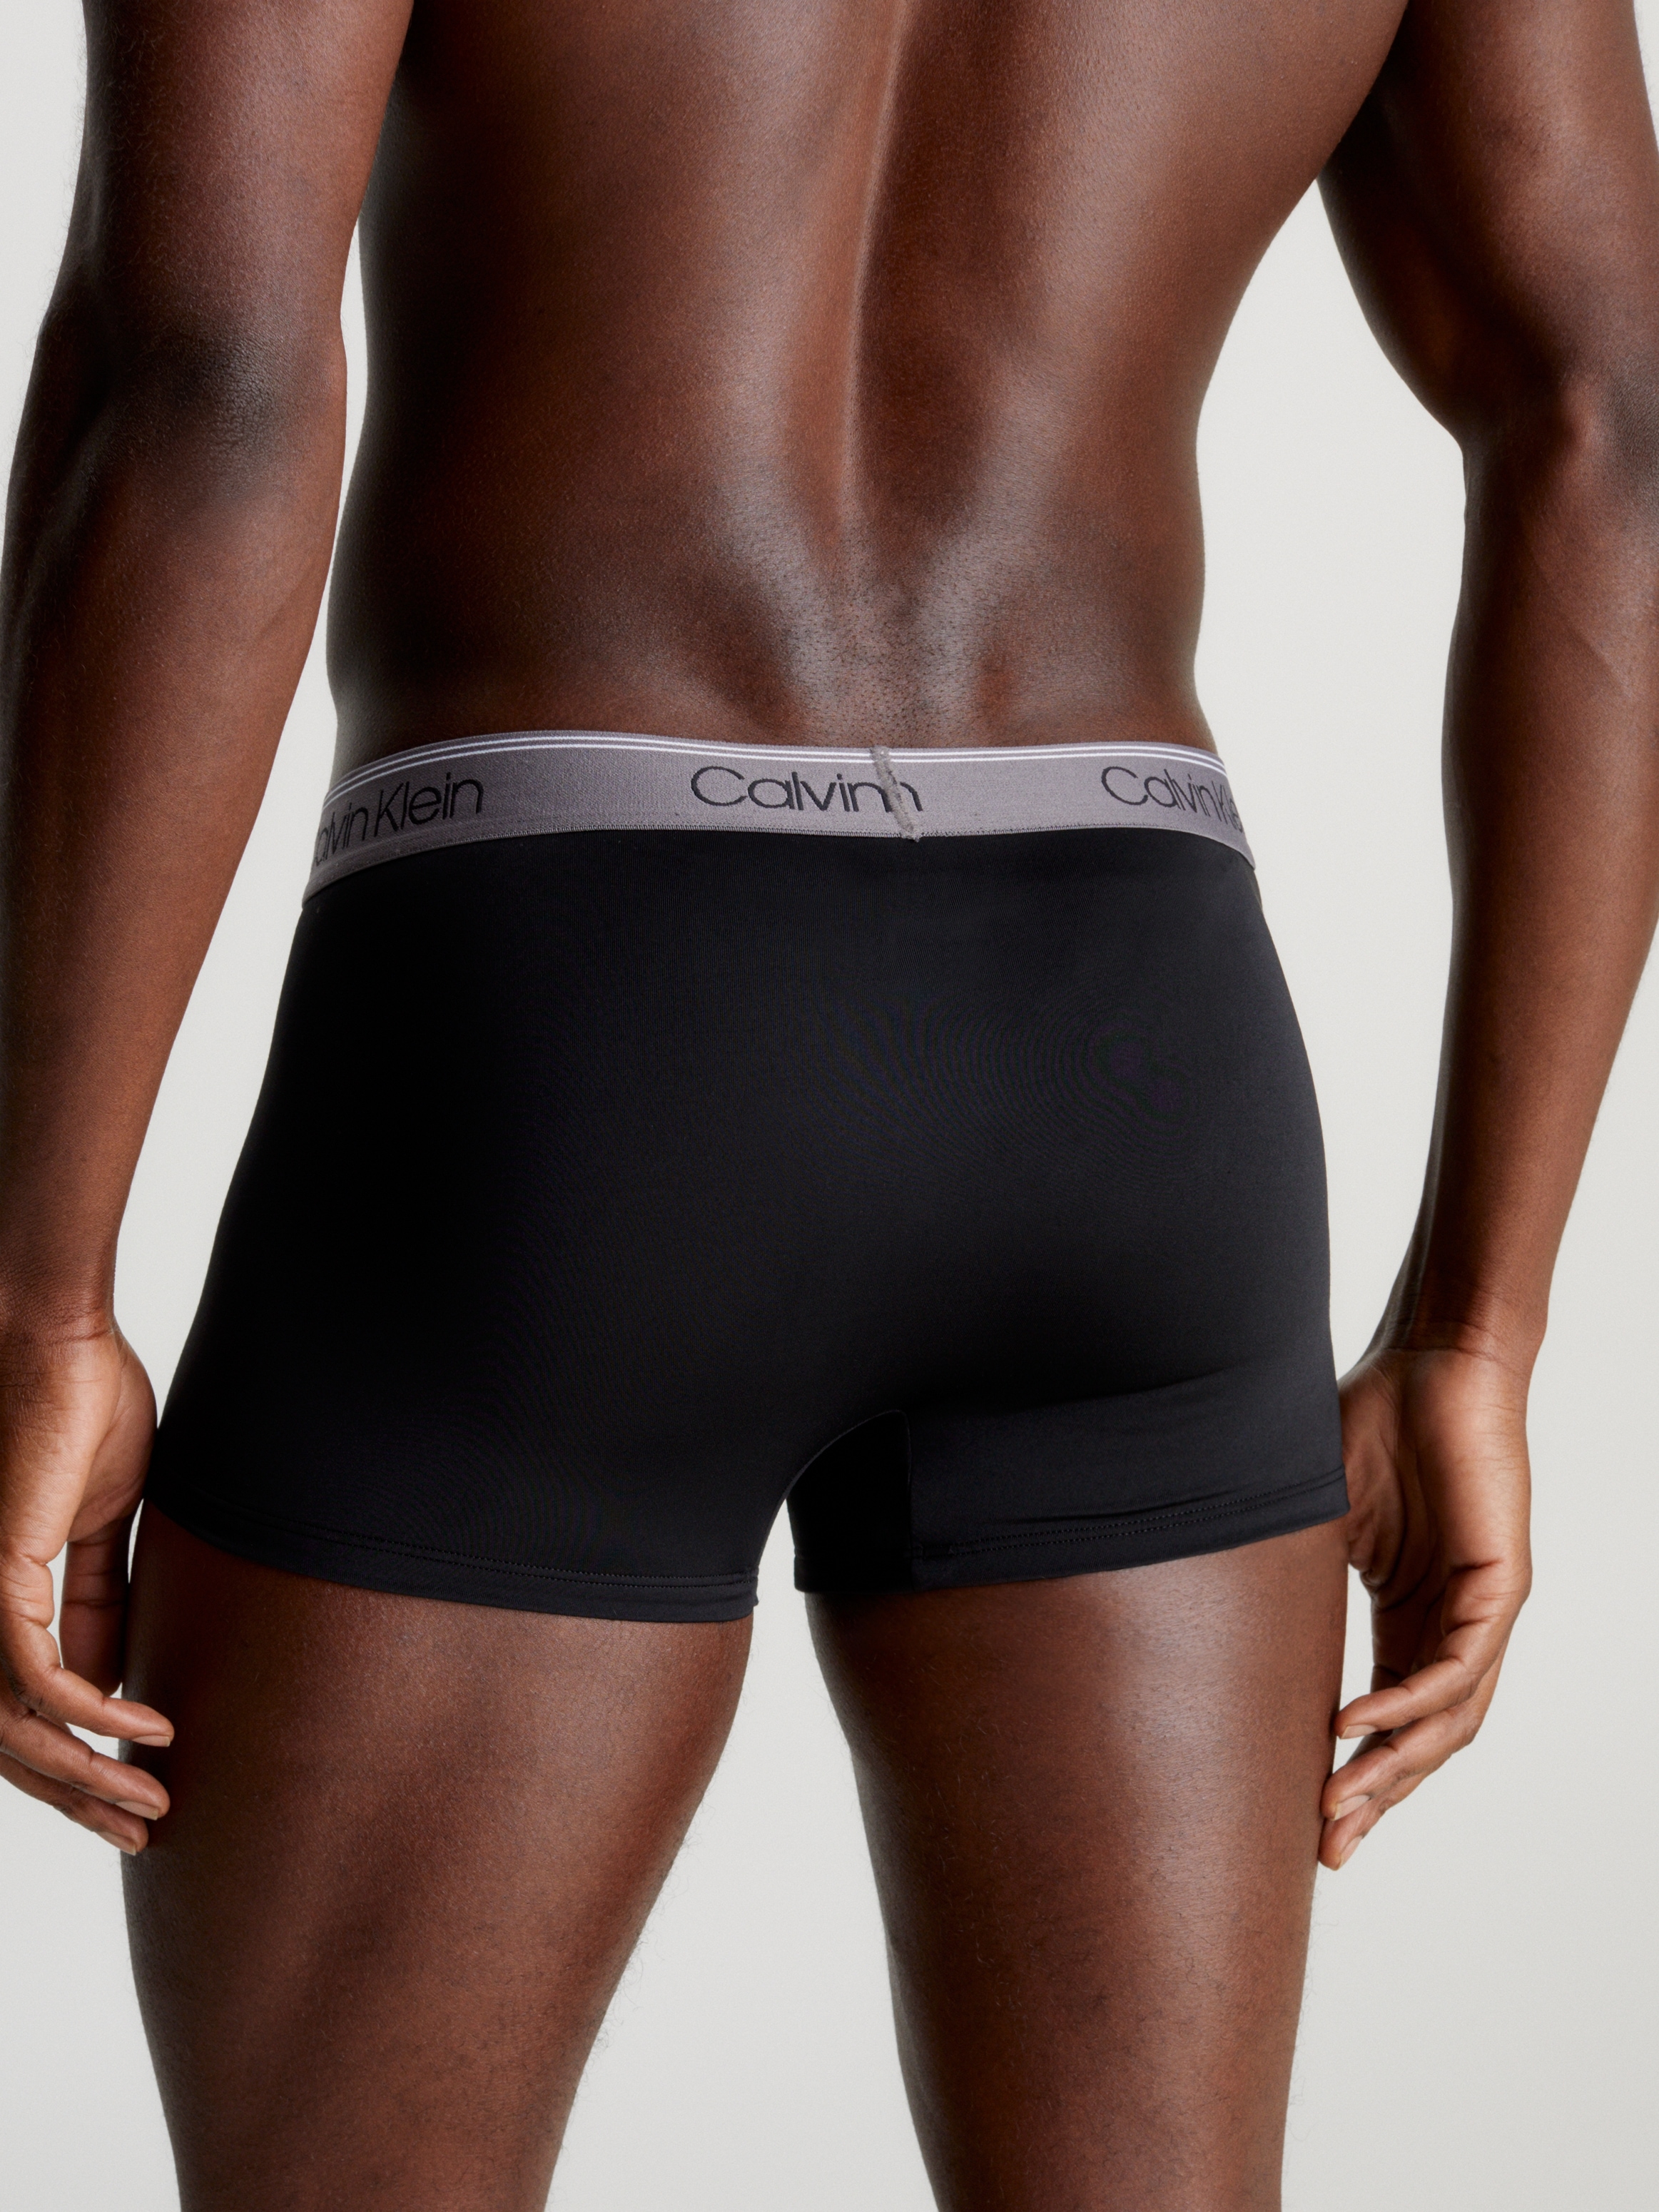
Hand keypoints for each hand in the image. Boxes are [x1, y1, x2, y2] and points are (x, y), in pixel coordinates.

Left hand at [0, 1319, 171, 1850]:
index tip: (137, 1796)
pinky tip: (144, 1729)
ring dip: (84, 1778)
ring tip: (151, 1803)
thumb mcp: (102, 1526)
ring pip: (16, 1731)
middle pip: (11, 1744)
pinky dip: (93, 1716)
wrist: (54, 1338)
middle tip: (145, 1832)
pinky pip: (40, 1682)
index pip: (24, 1714)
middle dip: (79, 1798)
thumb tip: (113, 1684)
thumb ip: (100, 1605)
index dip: (77, 1765)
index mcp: (1, 1598)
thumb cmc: (81, 1407)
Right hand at [1320, 1343, 1531, 1869]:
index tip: (1308, 1824)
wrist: (1431, 1364)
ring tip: (1340, 1804)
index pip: (1386, 1718)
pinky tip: (1360, 1728)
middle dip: (1374, 1797)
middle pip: (1420, 1738)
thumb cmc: (1372, 1424)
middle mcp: (1451, 1626)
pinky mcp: (1500, 1588)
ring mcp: (1481, 1612)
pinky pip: (1460, 1670)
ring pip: (1447, 1721)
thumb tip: (1204, 1616)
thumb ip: (1287, 1578)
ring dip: (1394, 1768)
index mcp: (1411, 1617)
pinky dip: (1411, 1705)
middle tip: (1327, 1846)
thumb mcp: (1313, 1521)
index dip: (1353, 1773)